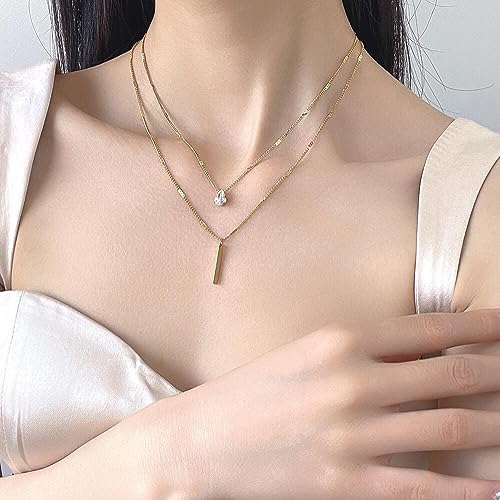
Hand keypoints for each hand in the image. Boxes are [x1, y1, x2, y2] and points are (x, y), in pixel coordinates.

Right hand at [134, 309, 499, 498]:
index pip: (429, 329)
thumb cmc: (254, 390)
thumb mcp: (305, 354)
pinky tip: (492, 487)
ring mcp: (352, 436)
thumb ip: (362, 352)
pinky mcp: (346, 484)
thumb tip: (421, 353)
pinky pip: (424, 488)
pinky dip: (466, 490)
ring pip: (451, 430)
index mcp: (338, 341)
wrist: (204, 441)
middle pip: (452, 377)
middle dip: (499, 374)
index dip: (479, 328)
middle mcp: (352, 382)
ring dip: (496, 427)